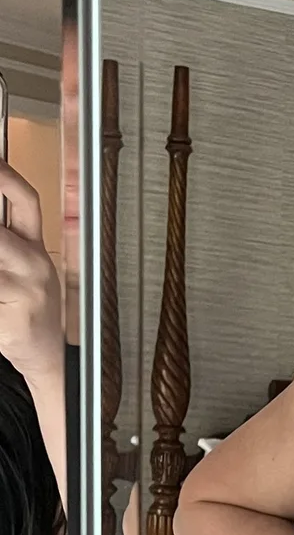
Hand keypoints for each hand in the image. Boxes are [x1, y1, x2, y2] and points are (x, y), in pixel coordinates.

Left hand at [0, 159, 62, 386]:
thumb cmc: (30, 311)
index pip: (27, 202)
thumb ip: (8, 240)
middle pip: (0, 235)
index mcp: (37, 250)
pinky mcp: (9, 319)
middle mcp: (34, 267)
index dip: (7, 177)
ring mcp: (23, 293)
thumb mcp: (26, 269)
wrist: (46, 357)